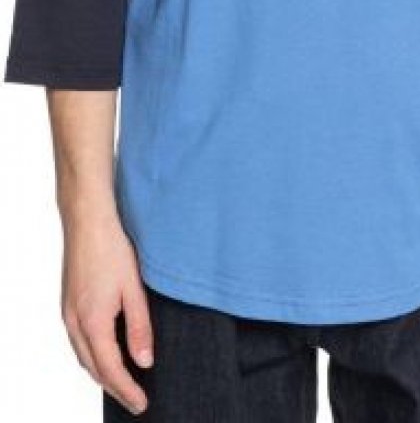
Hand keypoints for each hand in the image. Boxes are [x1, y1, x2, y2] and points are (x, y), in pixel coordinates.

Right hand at [60, 202, 152, 414]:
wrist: (87, 221)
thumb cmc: (111, 249)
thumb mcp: (133, 289)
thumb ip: (139, 327)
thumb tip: (144, 361)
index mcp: (93, 321)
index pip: (110, 369)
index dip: (127, 390)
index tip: (141, 404)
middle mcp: (75, 323)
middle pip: (94, 368)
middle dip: (115, 388)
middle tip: (135, 400)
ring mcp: (68, 314)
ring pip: (84, 356)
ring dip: (103, 373)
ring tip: (124, 383)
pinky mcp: (69, 304)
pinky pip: (79, 342)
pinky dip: (93, 356)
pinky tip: (106, 353)